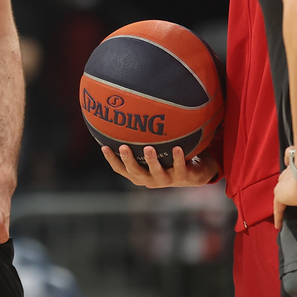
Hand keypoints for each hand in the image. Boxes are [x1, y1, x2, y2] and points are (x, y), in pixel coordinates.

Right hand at [102, 145, 219, 187]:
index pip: (121, 169)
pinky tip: (177, 147)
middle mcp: (150, 179)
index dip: (112, 160)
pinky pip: (179, 167)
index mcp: (140, 175)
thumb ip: (140, 141)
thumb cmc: (167, 159)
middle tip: (124, 147)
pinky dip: (177, 158)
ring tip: (148, 148)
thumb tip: (126, 115)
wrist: (193, 174)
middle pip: (136, 172)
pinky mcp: (182, 177)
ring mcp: (166, 180)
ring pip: (156, 172)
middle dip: (129, 160)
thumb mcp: (152, 151)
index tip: (104, 147)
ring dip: (152, 161)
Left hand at [274, 133, 296, 228]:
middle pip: (289, 176)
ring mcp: (285, 184)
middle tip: (295, 189)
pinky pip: (278, 207)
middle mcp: (293, 173)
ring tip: (289, 202)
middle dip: (291, 181)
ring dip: (286, 194)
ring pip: (283, 188)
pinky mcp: (281, 196)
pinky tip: (279, 225)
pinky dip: (278, 214)